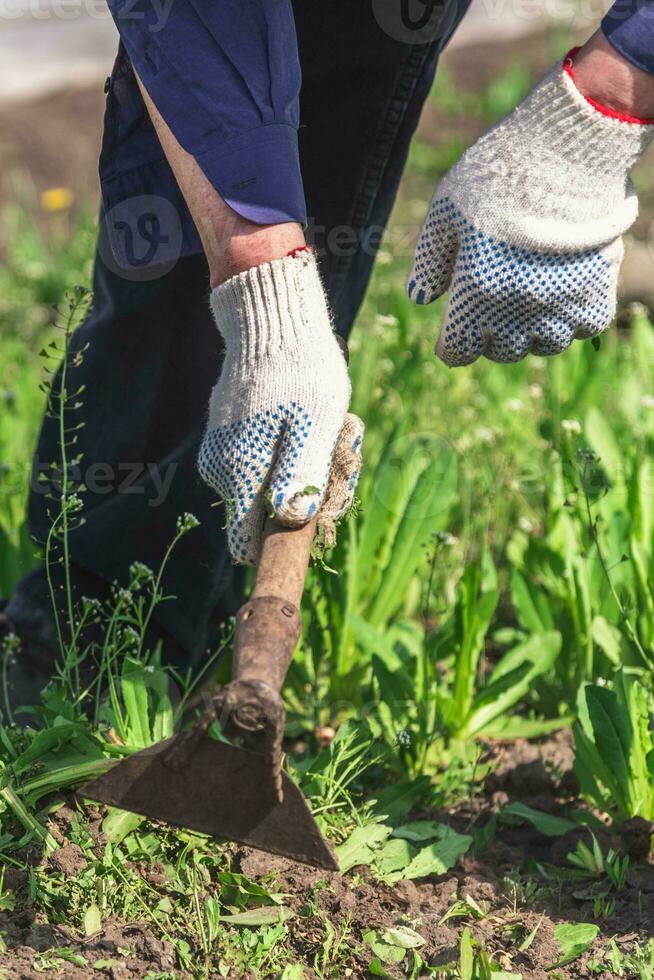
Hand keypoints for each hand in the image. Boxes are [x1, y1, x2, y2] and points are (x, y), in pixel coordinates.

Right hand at [199, 251, 352, 563]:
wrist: (271, 319)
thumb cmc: (301, 372)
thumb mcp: (316, 426)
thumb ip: (301, 477)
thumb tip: (291, 522)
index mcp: (241, 474)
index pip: (247, 543)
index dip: (284, 541)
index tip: (316, 513)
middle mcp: (221, 468)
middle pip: (261, 514)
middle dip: (300, 497)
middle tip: (336, 457)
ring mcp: (222, 449)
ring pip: (263, 485)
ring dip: (298, 470)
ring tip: (326, 430)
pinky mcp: (229, 433)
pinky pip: (260, 459)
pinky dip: (288, 448)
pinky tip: (307, 419)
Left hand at [407, 40, 653, 365]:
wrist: (564, 154)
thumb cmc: (495, 178)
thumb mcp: (444, 214)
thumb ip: (429, 260)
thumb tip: (420, 298)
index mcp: (474, 297)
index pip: (457, 352)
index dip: (452, 345)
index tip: (454, 334)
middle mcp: (515, 313)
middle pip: (503, 352)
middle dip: (494, 337)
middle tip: (495, 309)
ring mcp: (558, 306)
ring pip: (546, 345)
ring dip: (536, 332)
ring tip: (532, 303)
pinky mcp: (596, 291)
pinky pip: (587, 328)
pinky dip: (577, 319)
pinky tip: (567, 296)